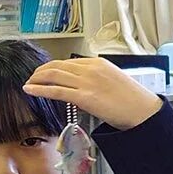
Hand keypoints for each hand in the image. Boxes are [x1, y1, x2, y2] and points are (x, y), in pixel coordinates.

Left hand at [22, 57, 163, 129]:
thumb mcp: (114, 81)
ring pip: (53, 75)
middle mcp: (90, 69)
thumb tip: (83, 88)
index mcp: (98, 63)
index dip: (53, 67)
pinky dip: (40, 89)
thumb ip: (97, 80)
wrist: (143, 111)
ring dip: (37, 79)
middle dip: (41, 71)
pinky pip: (56, 91)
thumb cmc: (133, 100)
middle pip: (57, 66)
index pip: (69, 62)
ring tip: (29, 84)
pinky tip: (30, 90)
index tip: (46, 73)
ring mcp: (86, 82)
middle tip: (33, 77)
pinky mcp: (84, 97)